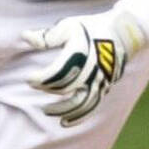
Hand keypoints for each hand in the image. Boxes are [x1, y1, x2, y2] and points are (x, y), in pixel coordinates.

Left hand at [22, 10, 144, 126]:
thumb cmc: (91, 28)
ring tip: (46, 111)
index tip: (29, 79)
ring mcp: (101, 81)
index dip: (40, 79)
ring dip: (62, 109)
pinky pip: (91, 106)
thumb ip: (47, 36)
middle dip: (47, 89)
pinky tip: (65, 122)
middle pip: (65, 88)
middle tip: (35, 85)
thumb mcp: (68, 26)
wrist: (123, 33)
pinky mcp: (106, 88)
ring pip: (80, 102)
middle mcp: (92, 69)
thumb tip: (25, 36)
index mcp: (80, 53)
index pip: (56, 73)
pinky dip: (78, 116)